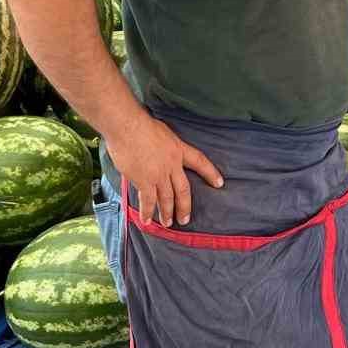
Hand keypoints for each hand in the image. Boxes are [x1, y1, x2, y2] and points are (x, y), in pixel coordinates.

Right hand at [105, 114, 222, 227]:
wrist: (127, 126)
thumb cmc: (141, 124)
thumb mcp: (163, 132)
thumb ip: (165, 146)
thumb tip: (160, 154)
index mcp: (179, 149)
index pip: (200, 161)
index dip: (210, 173)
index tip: (219, 183)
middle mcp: (172, 164)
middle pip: (183, 189)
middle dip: (185, 206)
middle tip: (185, 219)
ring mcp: (158, 174)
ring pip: (167, 198)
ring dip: (167, 212)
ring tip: (168, 223)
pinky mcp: (144, 180)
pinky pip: (148, 200)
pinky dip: (147, 211)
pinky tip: (147, 220)